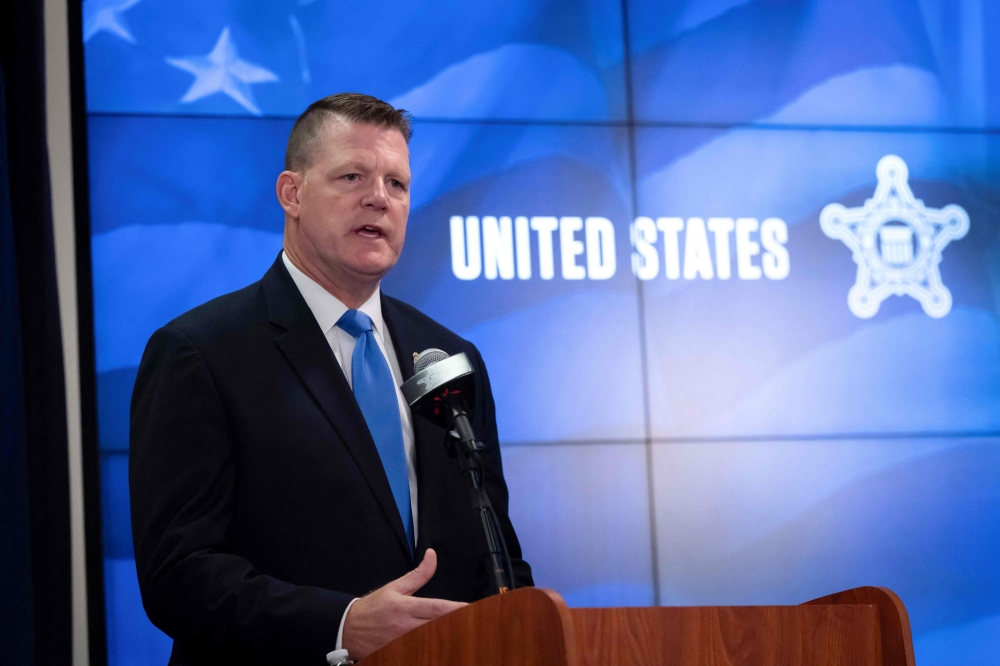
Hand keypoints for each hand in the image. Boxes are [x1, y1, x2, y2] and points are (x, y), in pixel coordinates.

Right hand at [342, 548, 466, 659]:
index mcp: (405, 607)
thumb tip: (432, 555)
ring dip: (447, 637)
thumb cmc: (374, 607)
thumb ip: (418, 575)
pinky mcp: (399, 653)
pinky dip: (432, 648)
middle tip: (475, 621)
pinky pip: (420, 652)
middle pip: (438, 626)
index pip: (436, 608)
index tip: (472, 608)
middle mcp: (406, 627)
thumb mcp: (394, 587)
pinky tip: (444, 647)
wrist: (348, 629)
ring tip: (465, 634)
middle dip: (457, 624)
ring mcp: (403, 643)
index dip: (456, 608)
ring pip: (432, 641)